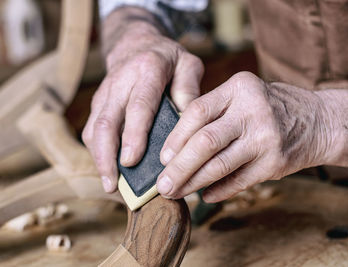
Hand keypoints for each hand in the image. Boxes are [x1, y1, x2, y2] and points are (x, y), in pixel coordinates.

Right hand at [82, 9, 203, 192]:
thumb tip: (188, 127)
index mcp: (148, 70)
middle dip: (107, 155)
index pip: (138, 105)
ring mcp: (105, 92)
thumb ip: (190, 92)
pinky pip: (91, 129)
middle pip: (107, 121)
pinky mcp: (98, 102)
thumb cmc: (168, 59)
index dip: (133, 134)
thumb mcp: (189, 65)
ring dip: (99, 158)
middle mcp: (121, 81)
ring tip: (110, 185)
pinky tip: (107, 170)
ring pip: (94, 127)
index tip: (130, 161)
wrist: (137, 42)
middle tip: (113, 184)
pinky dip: (97, 151)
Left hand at [156, 72, 333, 201]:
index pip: (197, 111)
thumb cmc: (270, 108)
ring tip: (176, 193)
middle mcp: (253, 111)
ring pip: (219, 165)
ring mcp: (266, 138)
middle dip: (179, 167)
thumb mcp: (244, 95)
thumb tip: (176, 147)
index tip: (162, 157)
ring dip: (193, 183)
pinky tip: (205, 196)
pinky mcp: (275, 162)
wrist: (319, 121)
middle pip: (205, 142)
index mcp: (240, 88)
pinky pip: (239, 181)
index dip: (176, 136)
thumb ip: (214, 112)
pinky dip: (218, 191)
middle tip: (162, 185)